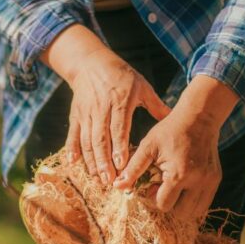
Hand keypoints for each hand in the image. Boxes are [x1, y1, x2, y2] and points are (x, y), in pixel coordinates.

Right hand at [41, 24, 169, 182]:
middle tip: (109, 180)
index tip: (121, 165)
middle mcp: (100, 109)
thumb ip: (156, 105)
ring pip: (87, 140)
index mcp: (119, 102)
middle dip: (104, 161)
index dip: (118, 147)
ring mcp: (86, 113)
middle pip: (100, 139)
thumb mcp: (141, 86)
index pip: (118, 128)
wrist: (91, 63)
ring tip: (97, 178)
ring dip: (91, 161)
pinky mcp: (76, 115)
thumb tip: (173, 118)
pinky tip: (72, 163)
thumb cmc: (121, 75)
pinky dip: (71, 149)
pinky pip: (73, 134)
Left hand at [113, 76, 239, 222]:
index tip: (152, 184)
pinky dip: (193, 200)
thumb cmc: (170, 130)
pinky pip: (205, 202)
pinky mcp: (216, 179)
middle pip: (181, 213)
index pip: (164, 204)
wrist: (199, 117)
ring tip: (174, 188)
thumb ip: (133, 168)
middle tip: (163, 188)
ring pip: (196, 212)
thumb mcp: (148, 146)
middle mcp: (197, 181)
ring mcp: (210, 181)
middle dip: (169, 204)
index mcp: (179, 174)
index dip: (154, 198)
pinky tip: (185, 185)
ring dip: (183, 205)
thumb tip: (117, 186)